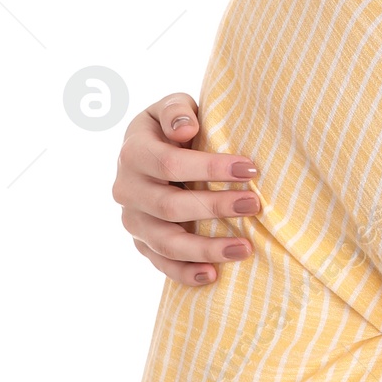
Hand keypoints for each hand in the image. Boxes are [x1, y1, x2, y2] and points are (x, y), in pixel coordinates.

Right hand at [112, 94, 261, 284]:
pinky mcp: (141, 241)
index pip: (170, 165)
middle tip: (255, 205)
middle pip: (170, 207)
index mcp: (133, 153)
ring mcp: (132, 219)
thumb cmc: (172, 125)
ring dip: (205, 248)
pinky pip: (160, 262)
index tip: (250, 168)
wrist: (152, 148)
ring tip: (245, 248)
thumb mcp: (171, 106)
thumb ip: (176, 111)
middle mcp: (126, 189)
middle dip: (215, 207)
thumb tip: (187, 129)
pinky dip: (184, 272)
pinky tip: (213, 275)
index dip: (210, 167)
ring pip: (165, 242)